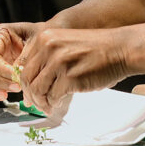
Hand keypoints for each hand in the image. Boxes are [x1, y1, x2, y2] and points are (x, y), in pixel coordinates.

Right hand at [0, 22, 38, 101]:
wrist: (49, 41)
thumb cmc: (44, 37)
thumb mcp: (38, 43)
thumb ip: (25, 59)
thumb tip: (17, 79)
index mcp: (0, 33)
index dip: (2, 71)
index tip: (16, 79)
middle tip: (15, 89)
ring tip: (4, 96)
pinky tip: (2, 95)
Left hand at [16, 27, 131, 113]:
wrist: (120, 49)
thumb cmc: (97, 49)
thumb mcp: (66, 44)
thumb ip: (48, 57)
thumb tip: (33, 80)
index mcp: (45, 38)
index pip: (24, 65)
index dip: (26, 82)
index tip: (29, 92)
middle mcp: (49, 48)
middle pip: (27, 79)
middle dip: (30, 95)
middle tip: (36, 104)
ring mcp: (59, 63)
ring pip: (38, 90)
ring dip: (41, 102)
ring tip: (47, 107)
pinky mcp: (70, 78)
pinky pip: (53, 97)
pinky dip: (53, 104)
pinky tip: (57, 105)